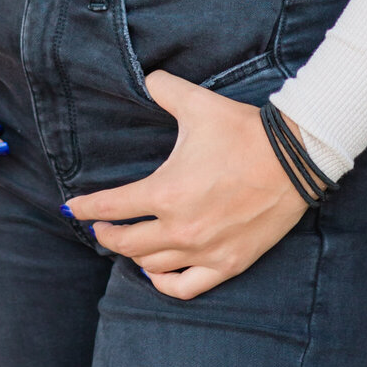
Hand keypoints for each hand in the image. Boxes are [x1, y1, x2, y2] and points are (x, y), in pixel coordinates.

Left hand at [63, 70, 307, 298]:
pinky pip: (186, 287)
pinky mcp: (228, 264)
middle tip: (99, 227)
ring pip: (152, 266)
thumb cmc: (242, 131)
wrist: (294, 158)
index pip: (110, 207)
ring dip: (133, 256)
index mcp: (165, 192)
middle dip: (106, 235)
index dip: (86, 208)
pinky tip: (156, 274)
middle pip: (125, 243)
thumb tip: (147, 78)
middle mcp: (179, 228)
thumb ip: (163, 89)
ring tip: (127, 245)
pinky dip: (165, 283)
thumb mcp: (197, 103)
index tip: (72, 208)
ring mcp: (204, 250)